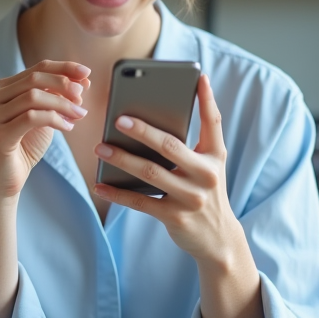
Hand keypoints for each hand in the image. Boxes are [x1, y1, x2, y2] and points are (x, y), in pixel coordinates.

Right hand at [0, 60, 90, 199]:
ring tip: (79, 114)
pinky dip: (55, 119)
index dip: (63, 68)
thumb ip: (57, 98)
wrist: (4, 182)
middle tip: (82, 96)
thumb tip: (83, 81)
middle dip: (64, 84)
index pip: (36, 69)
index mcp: (2, 89)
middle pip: (35, 79)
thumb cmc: (24, 149)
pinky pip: (32, 117)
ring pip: (34, 97)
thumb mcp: (43, 118)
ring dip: (63, 104)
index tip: (86, 72)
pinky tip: (68, 128)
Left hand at [92, 74, 240, 265]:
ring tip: (100, 147)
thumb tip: (159, 117)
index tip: (198, 77)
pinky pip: (140, 201)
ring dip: (122, 159)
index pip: (214, 122)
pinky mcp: (174, 217)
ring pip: (150, 173)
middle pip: (170, 146)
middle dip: (143, 130)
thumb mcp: (209, 167)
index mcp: (216, 156)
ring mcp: (190, 197)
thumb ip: (193, 144)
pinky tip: (100, 184)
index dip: (207, 99)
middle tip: (119, 118)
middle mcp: (206, 175)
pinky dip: (118, 193)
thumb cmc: (206, 192)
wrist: (218, 239)